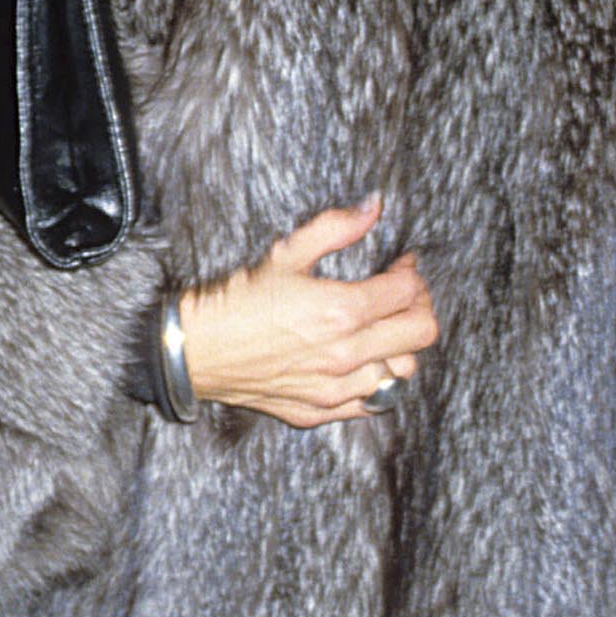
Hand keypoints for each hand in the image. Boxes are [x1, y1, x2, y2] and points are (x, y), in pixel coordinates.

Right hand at [176, 197, 437, 427]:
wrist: (194, 350)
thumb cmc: (236, 300)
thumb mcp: (285, 254)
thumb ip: (335, 227)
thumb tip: (374, 206)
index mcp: (342, 310)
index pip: (409, 293)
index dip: (411, 274)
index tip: (400, 265)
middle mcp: (346, 354)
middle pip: (421, 333)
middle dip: (419, 307)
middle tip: (402, 295)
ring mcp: (335, 388)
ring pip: (404, 371)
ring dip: (401, 346)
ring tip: (383, 329)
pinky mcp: (320, 410)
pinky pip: (373, 403)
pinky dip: (379, 382)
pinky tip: (364, 363)